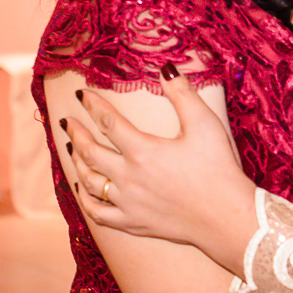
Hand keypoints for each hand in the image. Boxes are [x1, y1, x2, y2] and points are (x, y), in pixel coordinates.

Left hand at [63, 64, 252, 253]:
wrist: (225, 216)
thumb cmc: (218, 168)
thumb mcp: (204, 124)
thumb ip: (183, 94)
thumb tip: (166, 69)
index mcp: (143, 151)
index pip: (108, 122)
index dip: (93, 106)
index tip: (82, 96)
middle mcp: (128, 177)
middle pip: (91, 152)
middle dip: (76, 135)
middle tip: (67, 122)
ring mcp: (127, 203)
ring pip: (90, 182)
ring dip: (77, 163)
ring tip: (71, 151)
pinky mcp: (133, 223)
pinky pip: (98, 213)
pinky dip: (85, 200)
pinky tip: (82, 190)